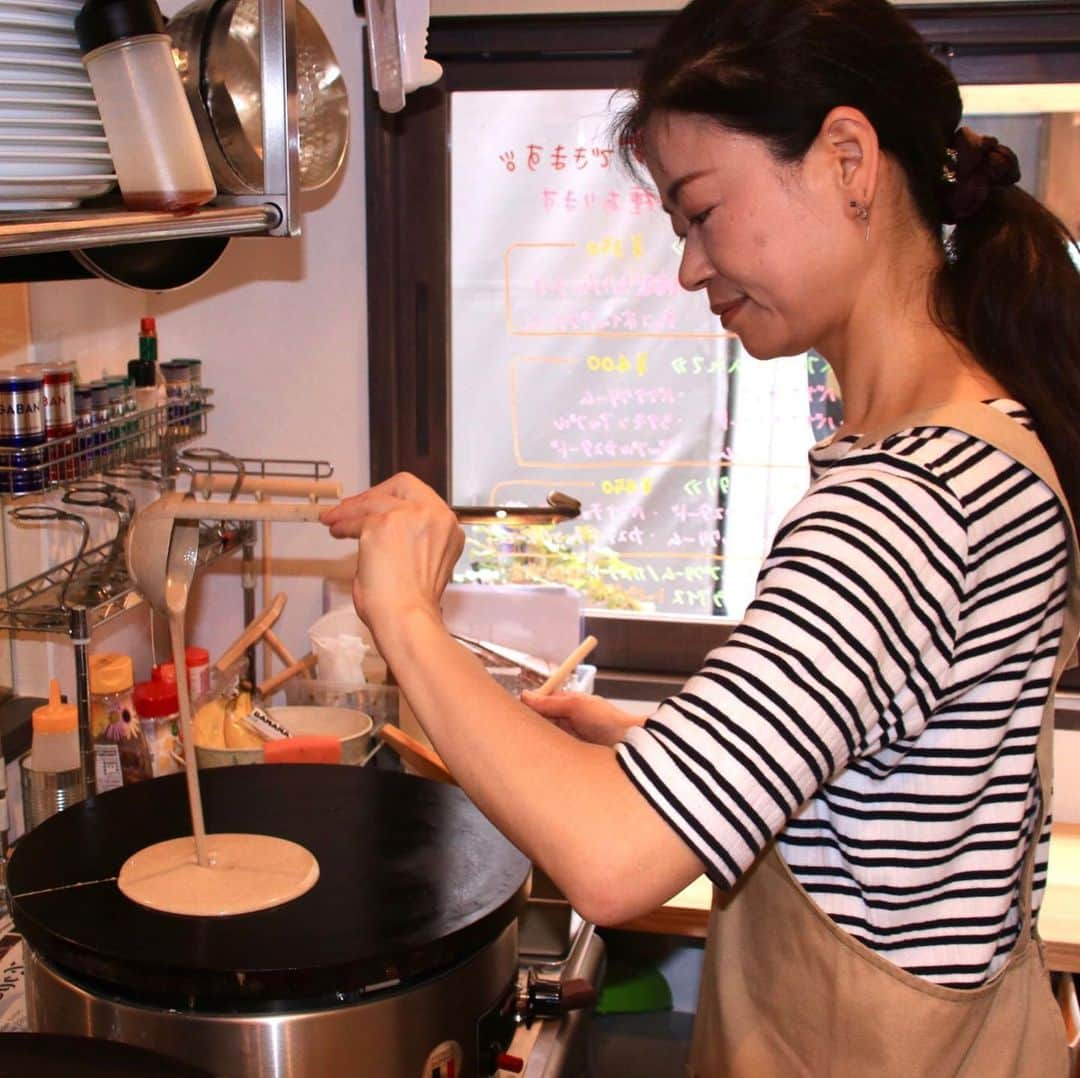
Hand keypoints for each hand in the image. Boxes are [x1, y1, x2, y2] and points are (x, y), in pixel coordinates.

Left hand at [320, 473, 463, 642]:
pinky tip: (336, 532)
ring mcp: (411, 516)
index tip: (376, 507)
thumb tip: (384, 531)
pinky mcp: (384, 523)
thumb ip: (413, 540)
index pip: (421, 498)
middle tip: (352, 508)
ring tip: (335, 522)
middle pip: (401, 485)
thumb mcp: (424, 562)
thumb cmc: (413, 604)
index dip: (394, 499)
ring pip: (374, 500)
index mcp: (449, 528)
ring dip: (351, 510)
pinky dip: (344, 524)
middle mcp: (435, 516)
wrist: (408, 618)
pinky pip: (358, 517)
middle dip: (373, 494)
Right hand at [521, 690, 643, 747]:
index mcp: (569, 705)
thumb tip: (525, 696)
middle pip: (541, 722)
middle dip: (532, 727)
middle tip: (519, 734)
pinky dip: (549, 755)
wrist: (629, 745)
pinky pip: (554, 754)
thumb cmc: (607, 721)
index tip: (516, 714)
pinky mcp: (572, 756)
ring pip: (546, 740)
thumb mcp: (576, 706)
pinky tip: (543, 759)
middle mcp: (568, 721)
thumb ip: (550, 702)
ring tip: (528, 747)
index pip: (541, 703)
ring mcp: (569, 739)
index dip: (528, 708)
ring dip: (541, 743)